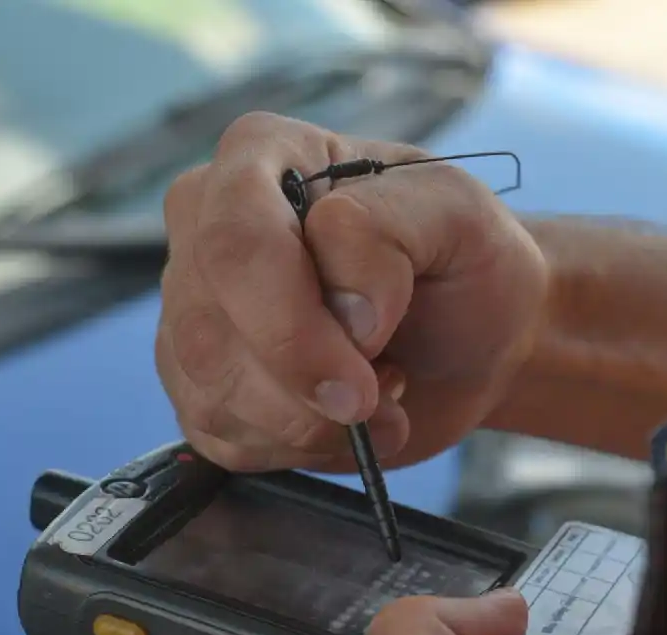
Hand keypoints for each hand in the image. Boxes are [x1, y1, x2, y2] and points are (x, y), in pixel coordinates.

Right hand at [156, 112, 547, 471]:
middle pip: (209, 325)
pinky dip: (297, 446)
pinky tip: (344, 424)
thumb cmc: (461, 263)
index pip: (235, 238)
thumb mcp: (457, 215)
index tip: (371, 346)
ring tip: (376, 396)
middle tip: (377, 394)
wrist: (472, 341)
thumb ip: (390, 231)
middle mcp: (208, 226)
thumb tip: (343, 307)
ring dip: (308, 419)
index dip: (294, 314)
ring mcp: (195, 309)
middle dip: (303, 380)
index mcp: (261, 156)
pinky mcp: (204, 387)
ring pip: (210, 387)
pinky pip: (219, 435)